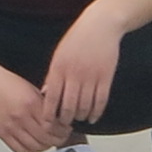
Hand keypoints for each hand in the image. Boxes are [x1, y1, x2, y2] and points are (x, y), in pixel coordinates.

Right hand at [0, 67, 65, 151]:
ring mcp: (11, 127)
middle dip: (57, 140)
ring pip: (35, 147)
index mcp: (31, 103)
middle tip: (60, 137)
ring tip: (47, 141)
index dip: (63, 130)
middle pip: (46, 139)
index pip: (53, 125)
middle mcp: (21, 117)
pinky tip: (33, 144)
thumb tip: (59, 118)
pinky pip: (20, 150)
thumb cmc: (6, 83)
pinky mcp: (2, 133)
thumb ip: (44, 104)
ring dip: (45, 146)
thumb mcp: (31, 89)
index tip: (66, 129)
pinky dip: (30, 150)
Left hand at [38, 15, 125, 135]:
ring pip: (85, 105)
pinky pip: (101, 100)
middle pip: (68, 105)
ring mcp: (91, 76)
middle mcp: (74, 74)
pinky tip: (92, 118)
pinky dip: (96, 112)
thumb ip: (53, 75)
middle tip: (63, 126)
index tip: (47, 123)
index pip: (51, 97)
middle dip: (65, 119)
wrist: (100, 25)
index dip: (49, 113)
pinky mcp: (106, 77)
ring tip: (77, 120)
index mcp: (59, 68)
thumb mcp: (59, 55)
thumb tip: (45, 95)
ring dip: (80, 116)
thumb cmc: (77, 39)